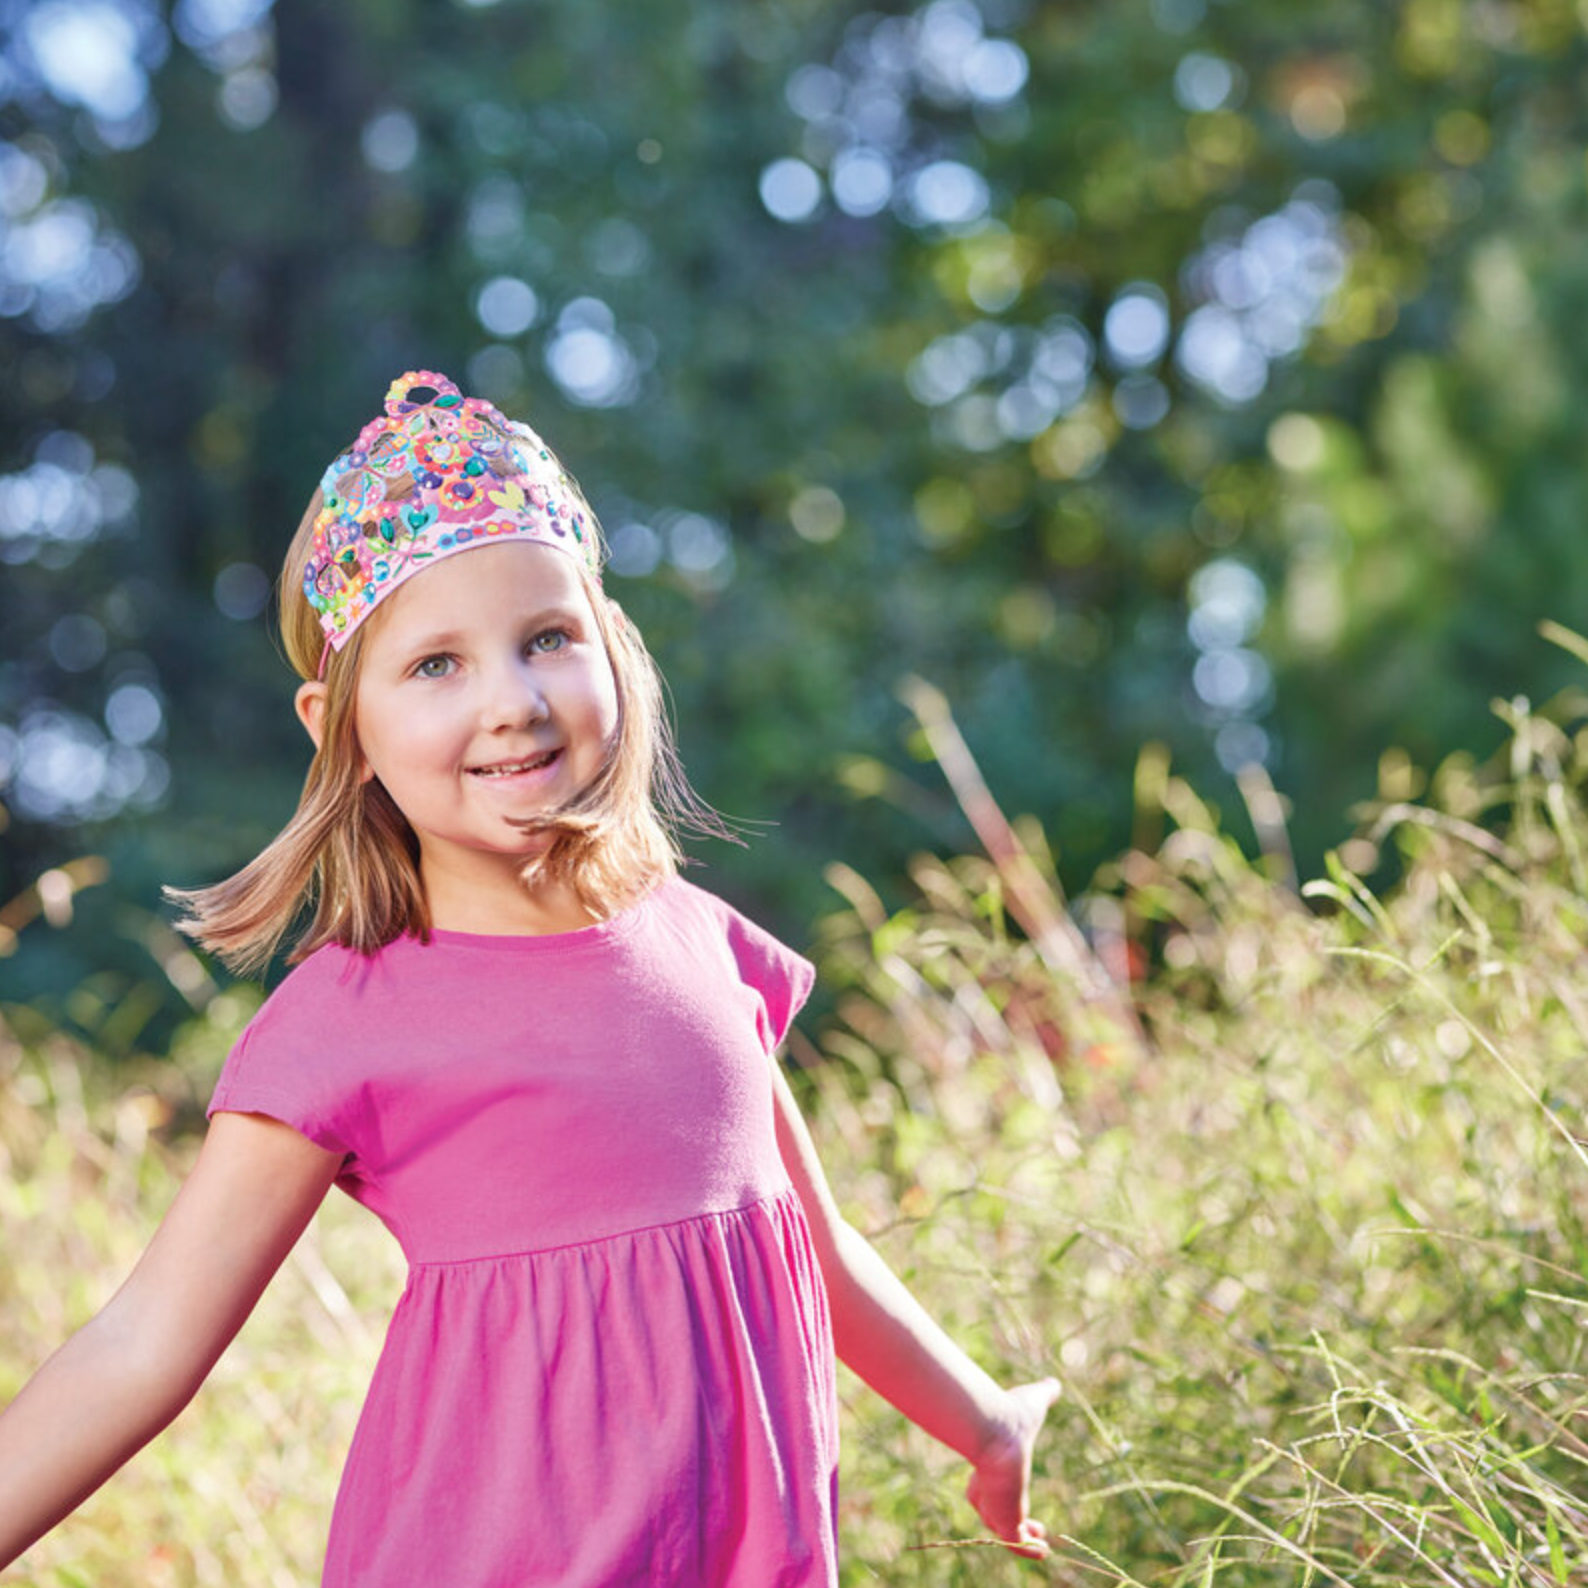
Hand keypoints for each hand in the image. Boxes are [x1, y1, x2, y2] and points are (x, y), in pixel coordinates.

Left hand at [965, 1376, 1061, 1558]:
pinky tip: (1044, 1551)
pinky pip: (1016, 1543)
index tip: (1016, 1494)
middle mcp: (989, 1486)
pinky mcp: (1003, 1519)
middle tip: (1033, 1526)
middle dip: (1010, 1519)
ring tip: (1042, 1545)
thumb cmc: (1010, 1415)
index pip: (987, 1484)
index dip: (998, 1492)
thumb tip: (1053, 1383)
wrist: (995, 1429)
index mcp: (991, 1463)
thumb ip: (1043, 1393)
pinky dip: (1028, 1550)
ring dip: (1022, 1538)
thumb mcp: (1032, 1401)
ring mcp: (994, 1505)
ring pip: (1004, 1529)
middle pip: (991, 1510)